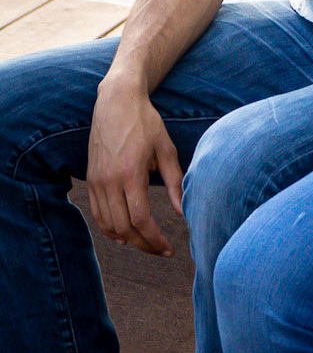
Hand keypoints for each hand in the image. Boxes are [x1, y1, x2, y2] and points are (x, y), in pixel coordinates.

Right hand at [87, 75, 183, 256]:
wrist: (116, 102)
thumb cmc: (146, 123)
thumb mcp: (166, 149)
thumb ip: (174, 181)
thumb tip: (181, 211)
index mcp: (130, 173)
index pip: (140, 219)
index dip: (155, 239)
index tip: (169, 248)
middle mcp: (109, 181)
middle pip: (124, 227)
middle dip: (144, 244)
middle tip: (161, 250)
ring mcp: (96, 182)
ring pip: (109, 225)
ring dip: (128, 239)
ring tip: (147, 244)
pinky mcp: (90, 180)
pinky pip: (97, 214)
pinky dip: (109, 229)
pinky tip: (123, 235)